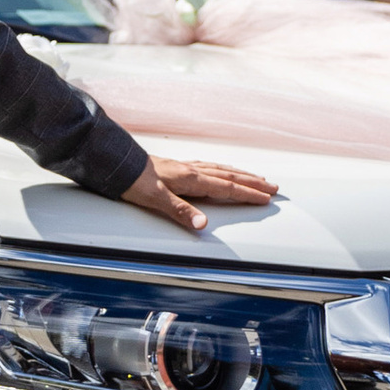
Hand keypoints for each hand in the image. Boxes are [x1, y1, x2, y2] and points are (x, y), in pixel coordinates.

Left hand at [122, 155, 280, 235]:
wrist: (116, 164)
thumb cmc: (133, 181)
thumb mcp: (157, 199)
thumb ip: (181, 212)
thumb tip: (203, 225)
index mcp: (191, 178)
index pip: (227, 187)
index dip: (248, 194)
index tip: (267, 198)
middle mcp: (192, 170)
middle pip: (230, 175)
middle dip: (253, 182)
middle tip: (273, 187)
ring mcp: (185, 166)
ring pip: (221, 169)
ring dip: (241, 174)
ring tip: (256, 177)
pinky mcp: (177, 167)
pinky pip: (209, 166)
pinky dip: (223, 169)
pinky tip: (221, 170)